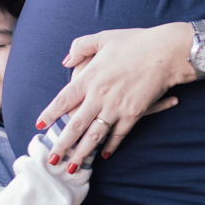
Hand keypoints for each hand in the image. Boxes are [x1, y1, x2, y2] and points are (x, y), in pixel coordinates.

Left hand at [36, 22, 192, 169]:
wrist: (165, 51)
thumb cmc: (135, 41)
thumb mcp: (103, 37)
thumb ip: (80, 47)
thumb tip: (66, 61)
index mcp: (89, 77)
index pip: (63, 100)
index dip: (50, 114)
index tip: (40, 125)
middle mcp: (99, 95)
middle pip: (75, 125)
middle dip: (61, 145)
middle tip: (51, 160)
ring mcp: (116, 107)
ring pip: (94, 135)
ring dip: (82, 153)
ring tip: (72, 167)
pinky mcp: (134, 113)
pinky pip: (119, 134)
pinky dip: (111, 146)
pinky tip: (104, 155)